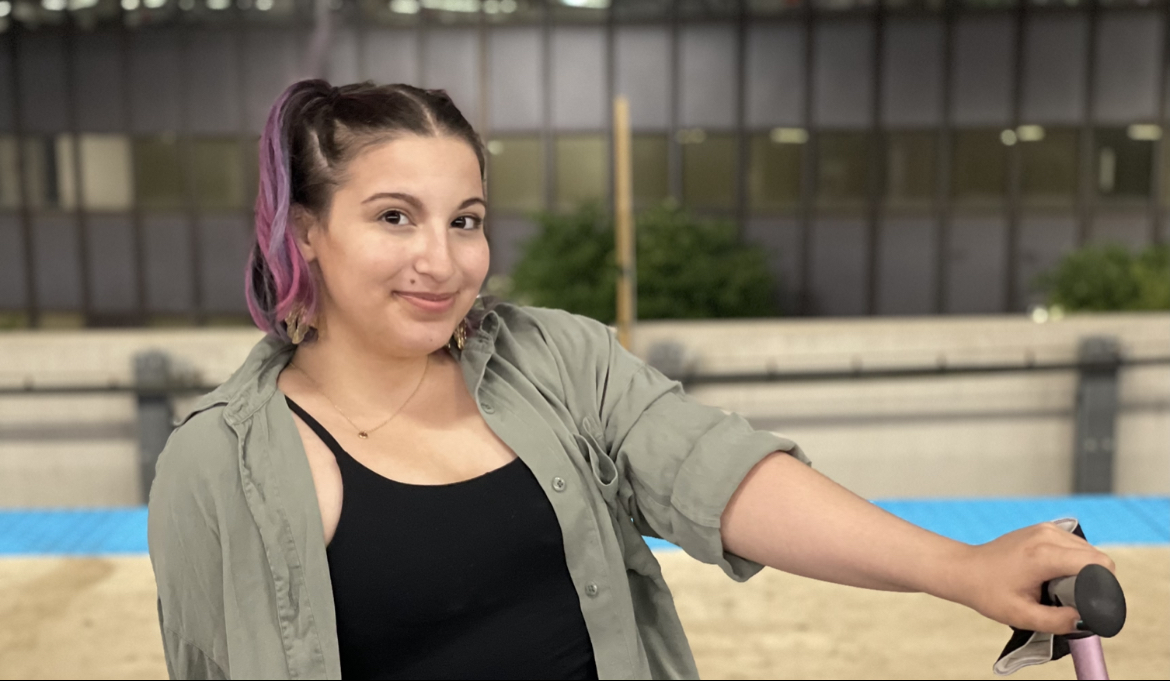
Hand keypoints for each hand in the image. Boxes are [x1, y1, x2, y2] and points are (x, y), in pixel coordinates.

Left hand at [949, 522, 1116, 634]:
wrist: (964, 569)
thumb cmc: (987, 592)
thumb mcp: (1021, 615)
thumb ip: (1057, 621)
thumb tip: (1084, 620)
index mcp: (1044, 555)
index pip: (1098, 563)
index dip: (1103, 585)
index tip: (1089, 601)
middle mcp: (1048, 535)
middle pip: (1096, 556)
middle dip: (1093, 580)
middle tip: (1071, 599)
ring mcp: (1045, 529)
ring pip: (1087, 550)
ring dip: (1083, 570)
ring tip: (1059, 588)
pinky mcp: (1043, 529)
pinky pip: (1074, 545)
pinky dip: (1073, 561)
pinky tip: (1055, 576)